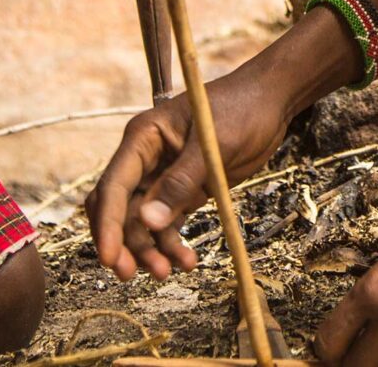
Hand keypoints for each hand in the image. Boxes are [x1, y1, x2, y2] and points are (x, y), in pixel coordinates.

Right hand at [85, 67, 291, 280]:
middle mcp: (146, 158)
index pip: (114, 185)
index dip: (108, 224)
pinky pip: (167, 224)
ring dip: (150, 249)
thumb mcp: (212, 145)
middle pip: (119, 208)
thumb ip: (180, 183)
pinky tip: (187, 261)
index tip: (110, 258)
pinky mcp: (184, 190)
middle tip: (131, 275)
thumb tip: (148, 222)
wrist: (270, 102)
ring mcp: (163, 176)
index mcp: (143, 138)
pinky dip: (171, 244)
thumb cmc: (240, 109)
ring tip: (169, 272)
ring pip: (142, 222)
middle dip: (123, 242)